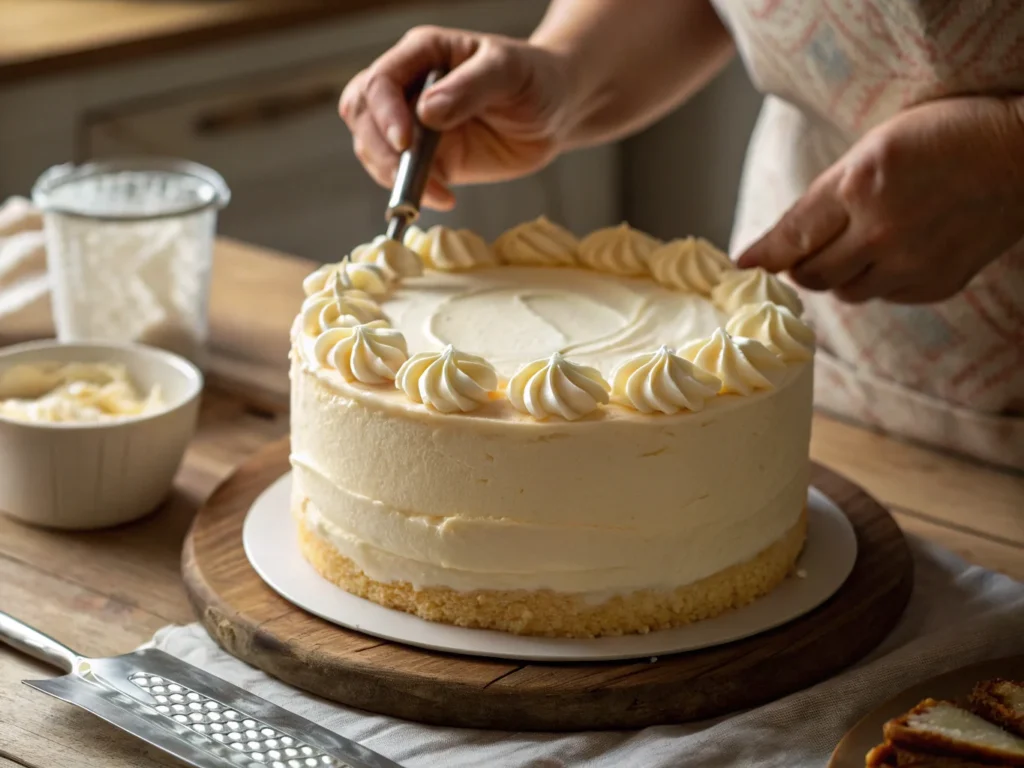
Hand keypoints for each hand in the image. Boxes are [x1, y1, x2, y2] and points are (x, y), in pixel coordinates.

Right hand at [339, 26, 573, 209]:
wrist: (555, 112)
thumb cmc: (534, 79)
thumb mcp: (509, 72)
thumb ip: (470, 87)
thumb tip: (426, 112)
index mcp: (422, 54)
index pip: (380, 81)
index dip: (384, 113)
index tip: (407, 142)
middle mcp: (408, 87)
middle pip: (361, 114)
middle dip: (379, 148)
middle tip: (413, 173)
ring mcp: (413, 125)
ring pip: (371, 148)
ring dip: (392, 174)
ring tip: (436, 191)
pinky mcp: (426, 159)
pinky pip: (399, 176)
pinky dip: (412, 191)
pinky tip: (443, 198)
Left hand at [737, 97, 1023, 302]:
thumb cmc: (945, 137)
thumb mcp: (875, 147)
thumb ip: (825, 195)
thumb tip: (778, 242)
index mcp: (860, 186)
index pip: (793, 236)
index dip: (763, 256)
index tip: (743, 267)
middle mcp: (882, 232)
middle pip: (812, 276)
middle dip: (802, 266)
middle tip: (806, 253)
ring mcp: (912, 264)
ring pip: (846, 293)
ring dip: (840, 275)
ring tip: (859, 246)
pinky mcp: (936, 285)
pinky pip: (884, 297)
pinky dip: (879, 281)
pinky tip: (896, 252)